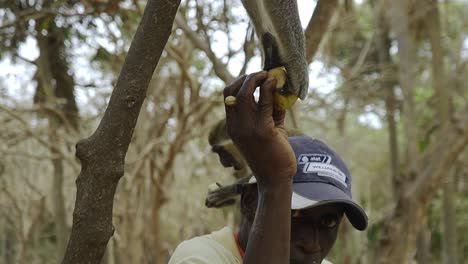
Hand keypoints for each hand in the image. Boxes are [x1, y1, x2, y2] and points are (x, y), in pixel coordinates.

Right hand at [223, 71, 296, 186]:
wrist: (276, 179)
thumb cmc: (272, 155)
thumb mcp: (268, 129)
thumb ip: (271, 110)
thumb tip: (279, 89)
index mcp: (233, 126)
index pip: (228, 95)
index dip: (240, 81)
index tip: (255, 77)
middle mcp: (236, 126)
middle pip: (235, 90)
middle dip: (249, 76)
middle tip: (264, 73)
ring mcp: (248, 128)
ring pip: (247, 92)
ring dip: (259, 79)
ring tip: (272, 76)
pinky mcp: (264, 130)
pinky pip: (266, 102)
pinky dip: (270, 89)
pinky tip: (277, 85)